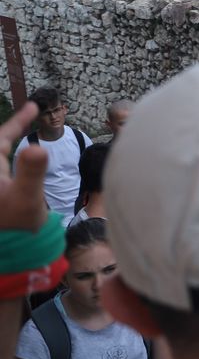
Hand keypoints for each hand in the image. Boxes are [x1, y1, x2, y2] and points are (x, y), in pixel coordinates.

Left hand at [0, 103, 47, 232]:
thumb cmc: (18, 225)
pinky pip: (2, 167)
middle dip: (11, 130)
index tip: (34, 106)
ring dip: (9, 142)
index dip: (17, 121)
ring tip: (22, 131)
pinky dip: (10, 157)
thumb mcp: (27, 198)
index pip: (0, 139)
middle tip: (29, 115)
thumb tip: (35, 147)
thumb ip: (31, 172)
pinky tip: (20, 157)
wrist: (10, 252)